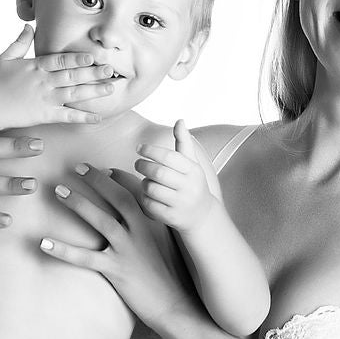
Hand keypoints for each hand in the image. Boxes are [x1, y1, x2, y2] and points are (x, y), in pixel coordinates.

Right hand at [0, 24, 115, 127]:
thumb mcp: (6, 57)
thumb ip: (20, 42)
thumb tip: (28, 26)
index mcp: (36, 66)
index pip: (61, 60)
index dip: (77, 58)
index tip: (93, 56)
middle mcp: (44, 81)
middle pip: (72, 75)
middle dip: (93, 72)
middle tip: (110, 69)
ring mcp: (45, 98)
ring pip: (74, 93)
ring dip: (94, 91)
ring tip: (111, 88)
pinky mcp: (45, 115)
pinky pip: (68, 116)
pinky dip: (83, 117)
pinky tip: (98, 117)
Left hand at [41, 164, 198, 331]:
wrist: (175, 304)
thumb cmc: (169, 273)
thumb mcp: (164, 243)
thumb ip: (150, 225)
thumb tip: (136, 213)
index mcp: (153, 222)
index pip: (134, 191)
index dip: (117, 177)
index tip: (103, 169)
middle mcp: (141, 231)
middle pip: (116, 197)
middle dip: (96, 180)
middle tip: (77, 167)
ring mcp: (128, 250)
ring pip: (100, 220)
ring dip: (78, 203)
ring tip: (58, 190)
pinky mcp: (116, 270)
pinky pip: (84, 258)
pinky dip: (63, 250)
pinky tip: (44, 242)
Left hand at [134, 119, 218, 234]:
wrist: (202, 216)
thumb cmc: (192, 184)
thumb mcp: (191, 163)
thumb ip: (183, 142)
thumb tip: (180, 120)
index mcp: (193, 170)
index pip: (169, 157)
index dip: (151, 150)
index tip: (139, 148)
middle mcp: (189, 186)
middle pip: (158, 172)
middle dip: (143, 165)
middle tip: (137, 163)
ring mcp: (181, 203)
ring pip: (152, 189)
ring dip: (144, 183)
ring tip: (145, 180)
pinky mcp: (172, 217)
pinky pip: (150, 205)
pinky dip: (145, 198)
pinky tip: (148, 195)